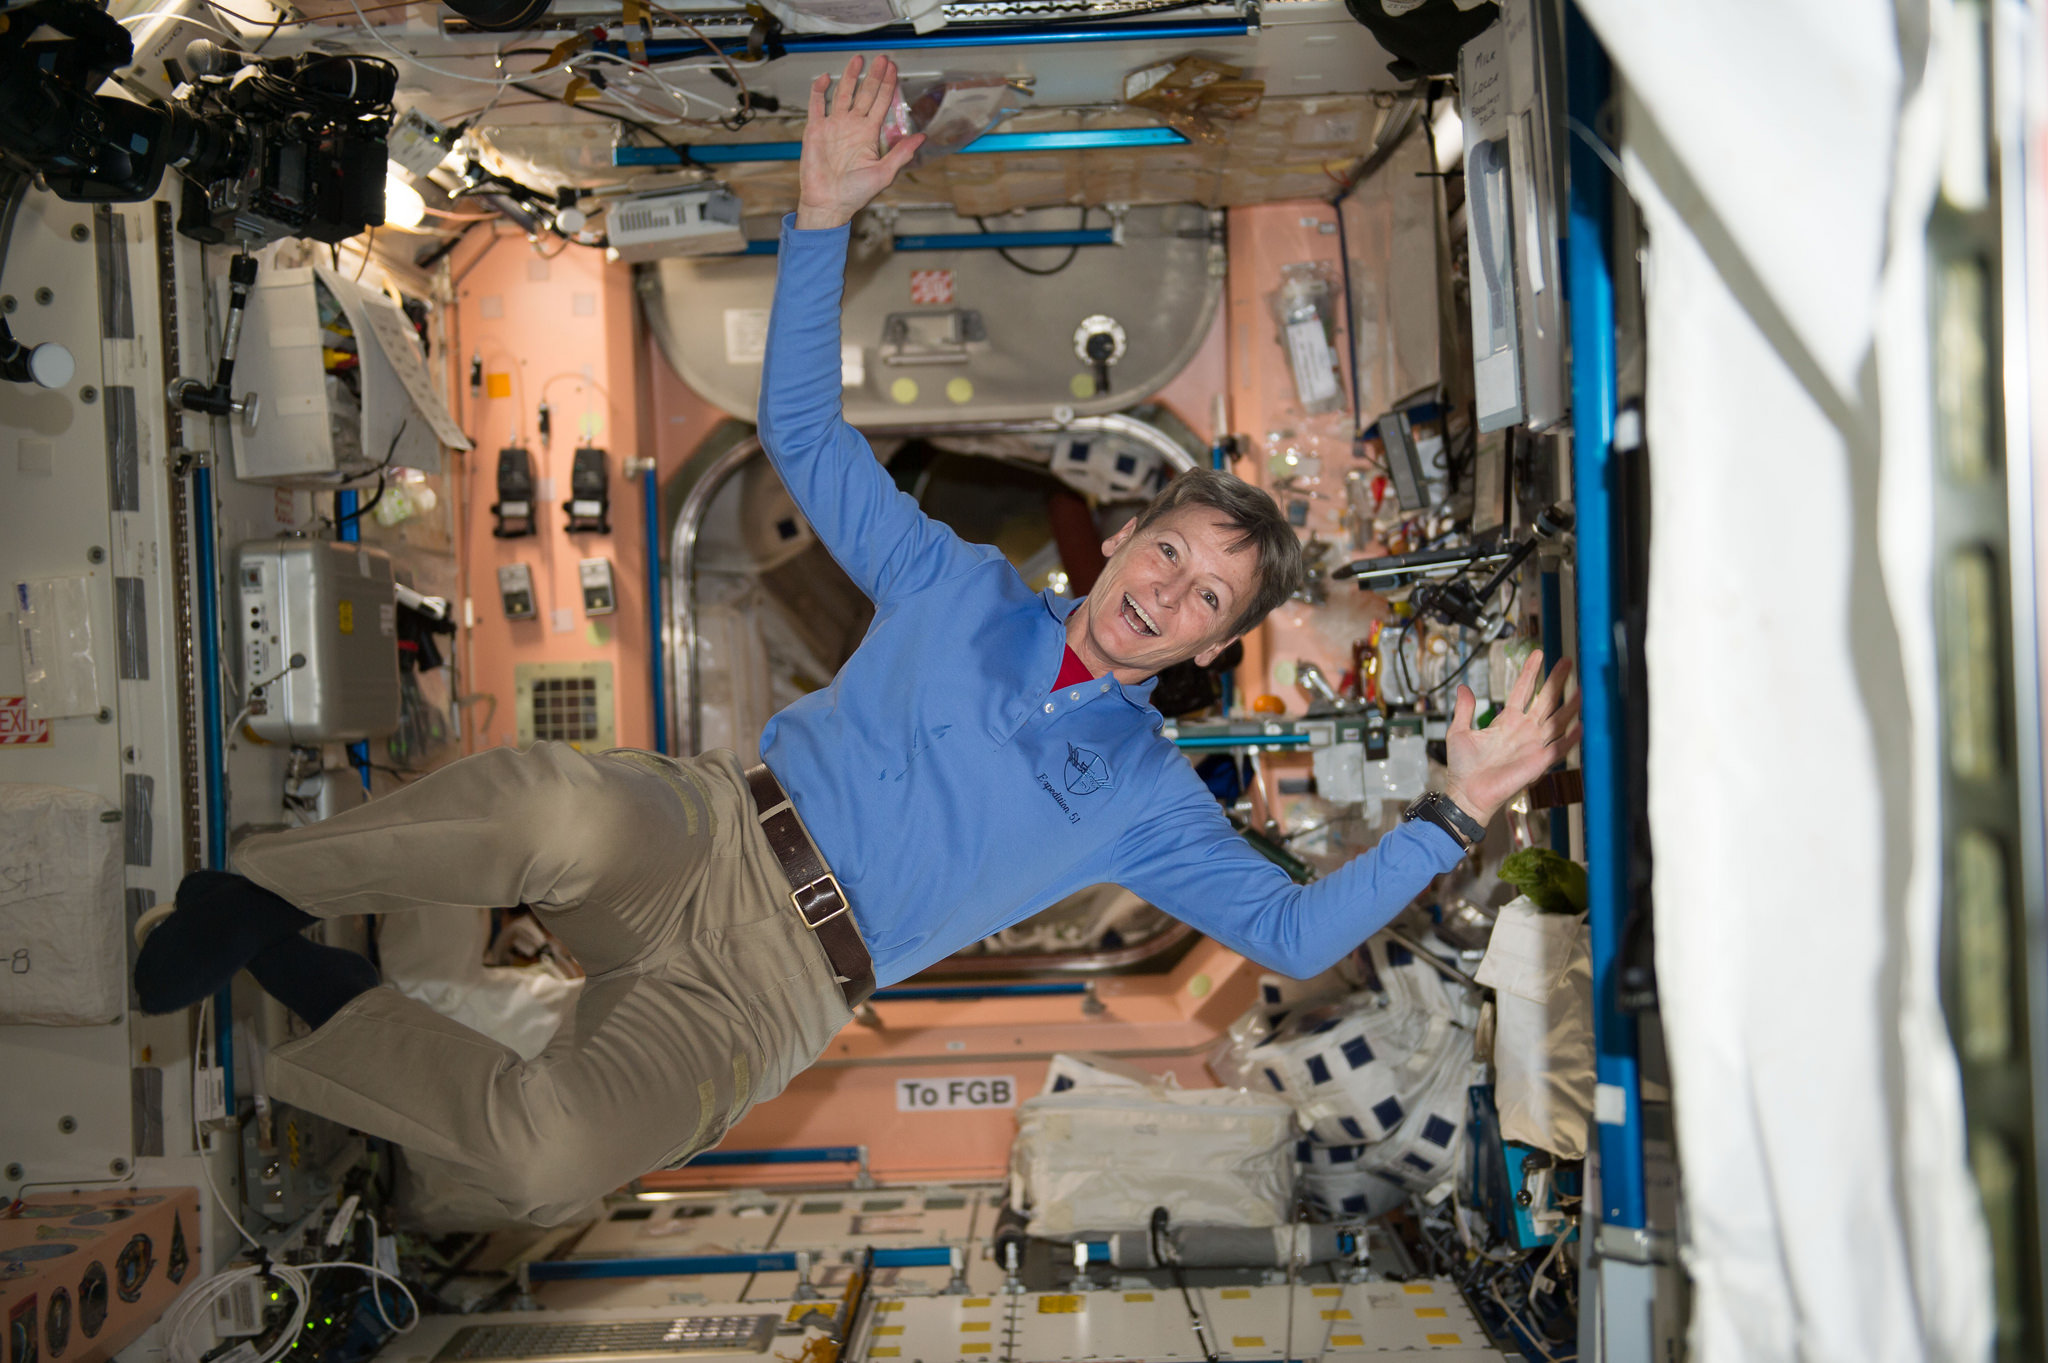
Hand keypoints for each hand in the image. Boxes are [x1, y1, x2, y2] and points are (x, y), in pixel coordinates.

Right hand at [796, 54, 923, 230]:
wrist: (829, 203)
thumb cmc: (855, 194)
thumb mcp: (884, 173)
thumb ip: (901, 153)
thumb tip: (922, 137)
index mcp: (868, 134)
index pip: (880, 103)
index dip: (887, 86)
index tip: (893, 69)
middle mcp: (852, 126)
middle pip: (864, 94)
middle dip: (873, 76)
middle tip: (881, 59)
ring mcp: (833, 126)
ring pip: (843, 94)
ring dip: (850, 77)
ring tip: (858, 60)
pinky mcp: (815, 130)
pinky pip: (816, 105)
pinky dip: (819, 91)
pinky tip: (825, 78)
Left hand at [1441, 650, 1581, 827]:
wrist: (1467, 793)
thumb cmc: (1463, 768)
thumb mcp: (1459, 732)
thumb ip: (1464, 710)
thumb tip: (1463, 687)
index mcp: (1506, 721)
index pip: (1522, 690)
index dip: (1530, 672)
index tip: (1538, 654)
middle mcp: (1524, 730)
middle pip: (1545, 700)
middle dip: (1556, 680)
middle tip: (1568, 661)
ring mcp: (1533, 745)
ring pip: (1557, 720)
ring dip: (1569, 705)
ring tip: (1582, 688)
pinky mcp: (1539, 762)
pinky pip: (1559, 748)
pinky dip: (1571, 738)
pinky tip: (1582, 725)